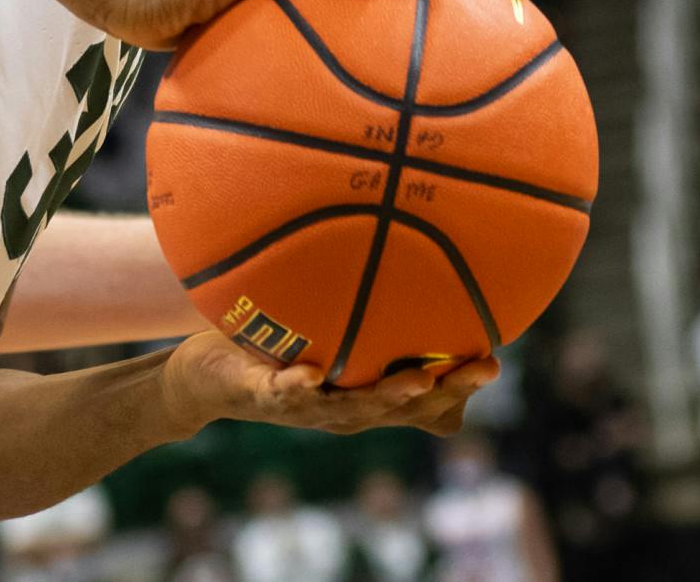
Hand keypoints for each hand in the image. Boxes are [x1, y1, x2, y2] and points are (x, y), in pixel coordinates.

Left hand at [158, 330, 500, 438]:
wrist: (203, 379)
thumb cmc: (274, 355)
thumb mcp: (328, 343)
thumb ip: (366, 332)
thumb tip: (411, 288)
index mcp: (361, 397)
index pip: (422, 396)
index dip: (459, 384)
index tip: (496, 362)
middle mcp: (339, 410)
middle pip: (401, 406)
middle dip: (445, 390)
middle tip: (485, 368)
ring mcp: (302, 407)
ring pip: (352, 406)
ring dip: (387, 394)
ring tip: (421, 377)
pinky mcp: (260, 395)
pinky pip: (282, 391)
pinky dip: (299, 385)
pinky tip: (315, 374)